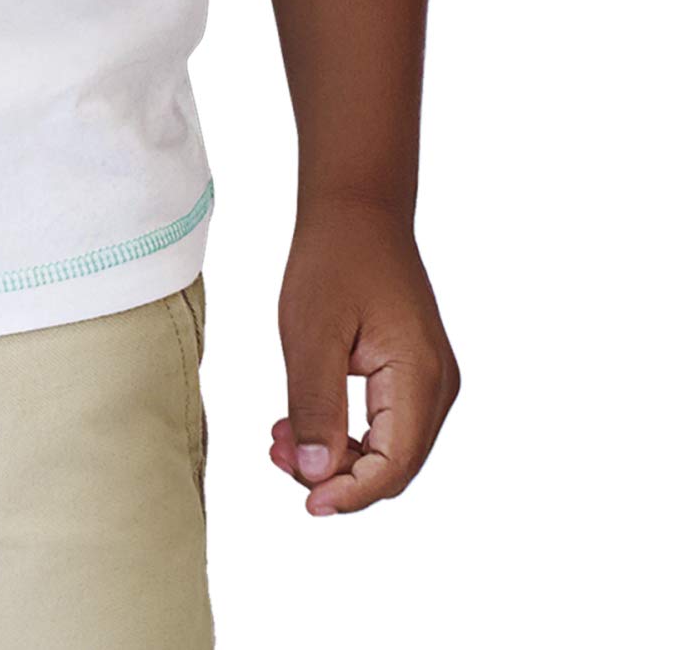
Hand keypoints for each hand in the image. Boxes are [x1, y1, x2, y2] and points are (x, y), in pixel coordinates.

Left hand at [270, 196, 459, 514]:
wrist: (357, 211)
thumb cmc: (333, 260)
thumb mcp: (309, 332)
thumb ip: (313, 404)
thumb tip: (315, 471)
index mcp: (421, 380)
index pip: (392, 466)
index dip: (350, 494)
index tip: (306, 504)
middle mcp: (438, 388)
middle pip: (393, 466)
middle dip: (336, 475)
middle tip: (276, 455)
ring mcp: (431, 381)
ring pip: (388, 449)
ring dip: (337, 456)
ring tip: (279, 438)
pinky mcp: (414, 373)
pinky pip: (385, 424)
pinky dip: (346, 433)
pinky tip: (302, 423)